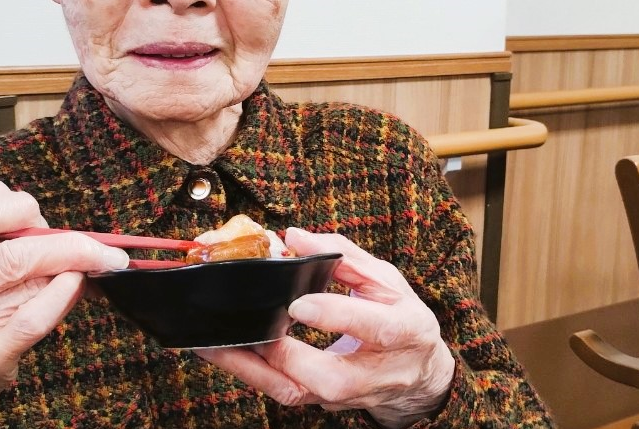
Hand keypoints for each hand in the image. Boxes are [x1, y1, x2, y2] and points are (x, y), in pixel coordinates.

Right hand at [0, 177, 128, 428]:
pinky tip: (78, 283)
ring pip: (29, 284)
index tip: (37, 211)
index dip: (17, 206)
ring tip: (86, 265)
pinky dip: (65, 295)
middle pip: (11, 253)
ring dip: (69, 269)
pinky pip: (33, 319)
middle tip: (96, 244)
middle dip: (65, 242)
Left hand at [195, 229, 454, 427]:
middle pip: (333, 377)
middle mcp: (379, 371)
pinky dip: (251, 374)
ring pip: (299, 393)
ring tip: (219, 342)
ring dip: (255, 369)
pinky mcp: (323, 402)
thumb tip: (295, 237)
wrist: (419, 372)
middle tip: (256, 328)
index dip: (335, 316)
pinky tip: (224, 352)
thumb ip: (343, 255)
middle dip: (288, 355)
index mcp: (406, 330)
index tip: (298, 303)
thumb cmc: (399, 315)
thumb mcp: (385, 279)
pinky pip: (283, 394)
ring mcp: (349, 394)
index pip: (373, 327)